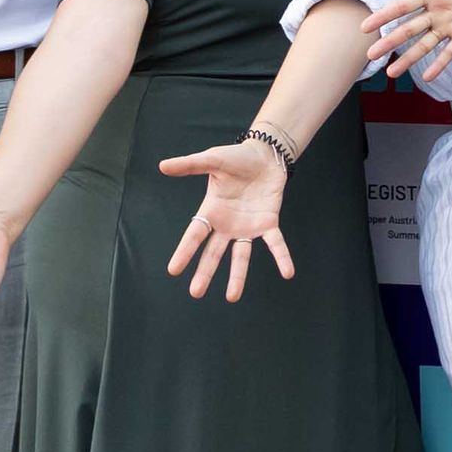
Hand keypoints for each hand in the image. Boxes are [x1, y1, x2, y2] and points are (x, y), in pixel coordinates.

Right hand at [157, 139, 296, 299]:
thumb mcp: (212, 159)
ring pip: (241, 256)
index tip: (173, 270)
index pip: (194, 235)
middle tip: (195, 293)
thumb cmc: (236, 158)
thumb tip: (163, 166)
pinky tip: (288, 273)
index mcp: (211, 211)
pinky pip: (275, 243)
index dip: (184, 252)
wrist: (264, 155)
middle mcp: (227, 224)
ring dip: (238, 276)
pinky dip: (282, 257)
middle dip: (205, 272)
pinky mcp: (269, 223)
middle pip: (214, 253)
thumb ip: (189, 165)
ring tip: (232, 297)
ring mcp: (248, 226)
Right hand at [362, 0, 451, 86]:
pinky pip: (449, 52)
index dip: (384, 16)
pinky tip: (428, 77)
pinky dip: (439, 63)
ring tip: (392, 74)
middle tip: (370, 55)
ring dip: (408, 58)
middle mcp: (434, 12)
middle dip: (389, 42)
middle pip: (408, 30)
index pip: (401, 6)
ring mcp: (448, 25)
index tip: (365, 27)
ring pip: (424, 45)